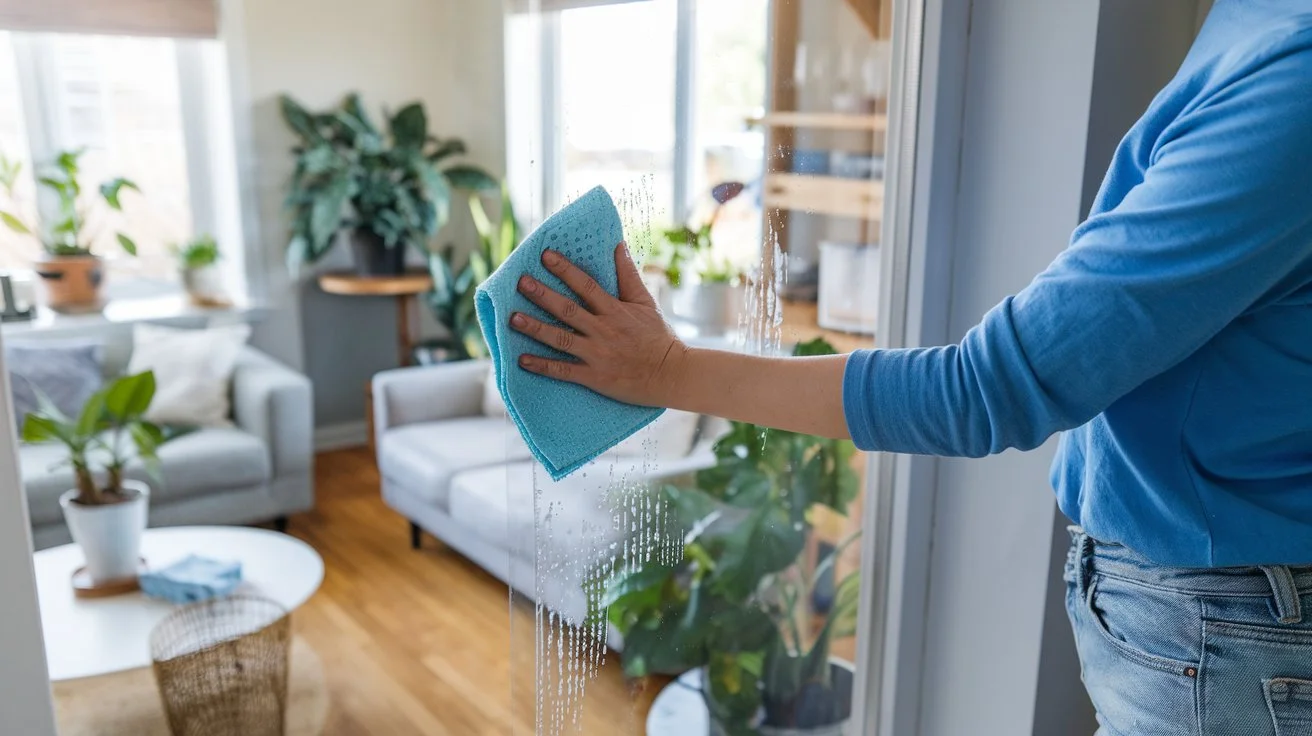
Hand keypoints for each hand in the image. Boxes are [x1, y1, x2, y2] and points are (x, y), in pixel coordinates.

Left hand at [510, 243, 687, 406]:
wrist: (671, 375)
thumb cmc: (659, 338)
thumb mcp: (646, 303)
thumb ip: (629, 275)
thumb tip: (618, 244)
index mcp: (615, 310)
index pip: (585, 285)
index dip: (564, 269)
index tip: (545, 256)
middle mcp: (603, 330)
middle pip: (567, 310)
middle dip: (542, 295)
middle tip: (521, 282)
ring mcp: (596, 354)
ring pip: (560, 339)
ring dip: (535, 328)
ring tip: (513, 318)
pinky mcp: (594, 377)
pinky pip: (563, 371)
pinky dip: (542, 366)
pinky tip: (522, 360)